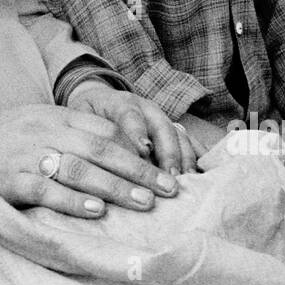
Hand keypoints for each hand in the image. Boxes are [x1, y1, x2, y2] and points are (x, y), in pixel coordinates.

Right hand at [0, 103, 179, 219]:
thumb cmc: (2, 133)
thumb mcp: (39, 120)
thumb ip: (73, 131)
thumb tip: (120, 148)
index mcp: (55, 115)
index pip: (105, 128)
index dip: (136, 148)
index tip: (161, 167)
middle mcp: (45, 132)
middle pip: (100, 149)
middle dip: (138, 170)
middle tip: (167, 189)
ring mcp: (27, 155)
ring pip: (79, 169)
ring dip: (115, 186)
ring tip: (142, 202)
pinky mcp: (11, 180)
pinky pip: (47, 190)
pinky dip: (73, 200)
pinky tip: (96, 209)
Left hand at [65, 80, 198, 175]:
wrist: (99, 102)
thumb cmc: (87, 117)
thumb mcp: (80, 119)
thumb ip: (87, 136)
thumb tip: (92, 164)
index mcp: (118, 102)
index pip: (129, 114)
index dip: (137, 132)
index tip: (143, 151)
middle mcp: (145, 108)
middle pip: (161, 126)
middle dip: (168, 153)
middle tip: (170, 178)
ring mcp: (162, 118)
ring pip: (178, 134)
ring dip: (184, 159)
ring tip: (186, 182)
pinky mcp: (173, 129)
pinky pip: (190, 140)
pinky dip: (198, 157)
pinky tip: (204, 176)